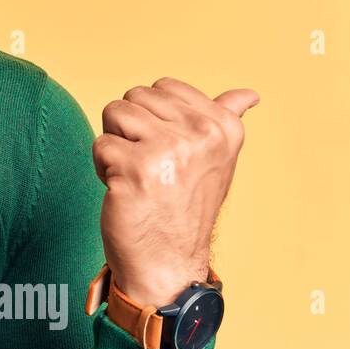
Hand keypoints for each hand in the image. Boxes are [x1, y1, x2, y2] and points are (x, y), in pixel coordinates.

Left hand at [92, 77, 258, 307]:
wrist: (170, 262)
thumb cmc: (186, 207)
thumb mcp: (217, 160)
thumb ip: (226, 120)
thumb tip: (249, 94)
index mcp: (223, 127)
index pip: (164, 86)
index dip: (152, 117)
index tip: (167, 149)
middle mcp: (201, 135)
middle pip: (134, 97)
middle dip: (130, 129)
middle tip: (148, 165)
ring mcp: (168, 151)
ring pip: (113, 113)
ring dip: (115, 145)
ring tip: (134, 174)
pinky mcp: (135, 169)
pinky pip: (100, 144)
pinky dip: (102, 167)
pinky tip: (123, 190)